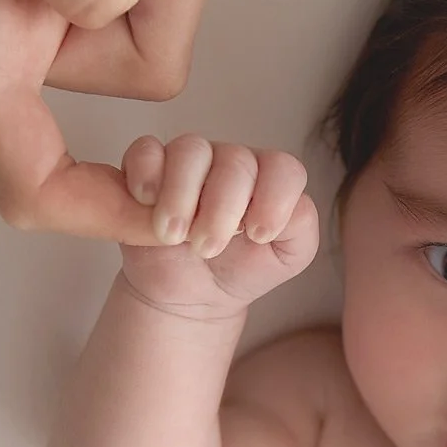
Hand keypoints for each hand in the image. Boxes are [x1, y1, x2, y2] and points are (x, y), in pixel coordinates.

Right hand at [117, 136, 321, 316]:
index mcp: (269, 179)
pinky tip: (147, 203)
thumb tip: (288, 208)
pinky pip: (146, 151)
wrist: (191, 295)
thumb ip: (300, 227)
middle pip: (236, 161)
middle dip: (223, 208)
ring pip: (191, 150)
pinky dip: (146, 174)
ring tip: (174, 235)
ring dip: (181, 195)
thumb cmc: (241, 269)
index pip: (283, 169)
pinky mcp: (149, 169)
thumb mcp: (287, 256)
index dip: (274, 200)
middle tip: (208, 248)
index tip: (257, 236)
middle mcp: (232, 163)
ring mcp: (190, 162)